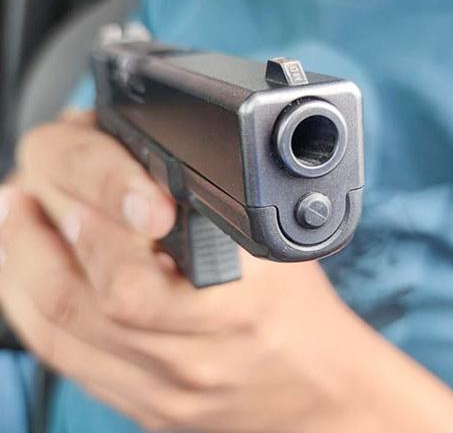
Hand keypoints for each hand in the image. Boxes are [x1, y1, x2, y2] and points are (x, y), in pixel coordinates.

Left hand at [1, 111, 452, 432]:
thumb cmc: (297, 311)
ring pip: (58, 333)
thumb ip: (211, 203)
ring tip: (13, 219)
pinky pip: (64, 362)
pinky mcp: (140, 404)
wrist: (312, 393)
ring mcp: (157, 388)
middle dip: (35, 237)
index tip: (74, 190)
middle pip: (78, 301)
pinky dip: (29, 310)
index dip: (92, 230)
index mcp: (229, 305)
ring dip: (20, 268)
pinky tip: (23, 273)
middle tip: (21, 192)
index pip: (132, 276)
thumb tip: (149, 159)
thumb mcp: (269, 243)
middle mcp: (188, 354)